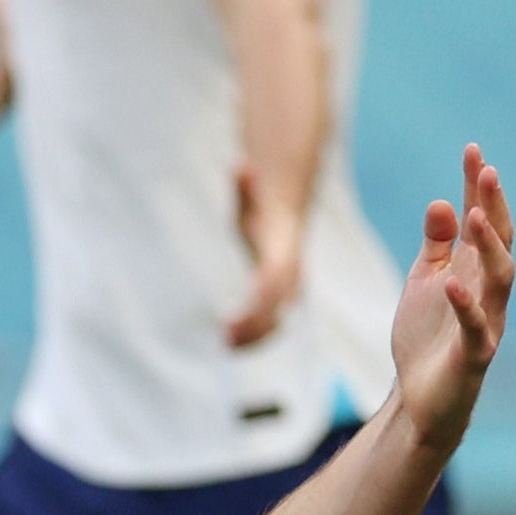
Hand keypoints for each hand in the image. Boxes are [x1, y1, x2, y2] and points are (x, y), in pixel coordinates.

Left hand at [228, 169, 304, 347]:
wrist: (281, 215)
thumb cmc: (260, 206)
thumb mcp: (249, 194)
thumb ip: (244, 186)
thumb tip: (241, 168)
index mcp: (283, 252)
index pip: (274, 283)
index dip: (257, 304)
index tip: (234, 320)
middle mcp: (291, 274)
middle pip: (277, 309)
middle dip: (253, 327)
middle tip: (224, 339)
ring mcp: (288, 288)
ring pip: (276, 322)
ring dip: (253, 339)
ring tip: (225, 347)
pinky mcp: (279, 298)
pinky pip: (271, 323)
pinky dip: (254, 337)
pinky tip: (231, 345)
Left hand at [385, 144, 512, 452]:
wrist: (421, 399)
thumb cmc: (427, 337)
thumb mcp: (425, 281)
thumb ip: (436, 245)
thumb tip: (440, 202)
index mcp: (475, 270)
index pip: (482, 221)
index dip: (478, 187)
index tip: (473, 150)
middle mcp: (488, 291)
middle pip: (499, 241)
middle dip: (493, 206)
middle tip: (486, 171)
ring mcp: (486, 322)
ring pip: (499, 279)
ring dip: (489, 246)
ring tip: (475, 214)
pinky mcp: (474, 355)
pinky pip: (475, 327)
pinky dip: (465, 306)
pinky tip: (451, 284)